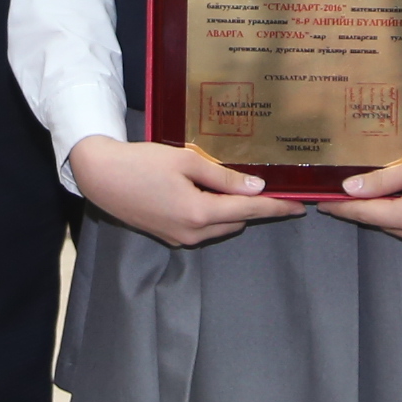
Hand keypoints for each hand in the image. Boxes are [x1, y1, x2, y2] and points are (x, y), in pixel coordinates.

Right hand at [69, 137, 302, 247]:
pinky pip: (203, 228)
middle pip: (237, 220)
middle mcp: (193, 233)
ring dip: (230, 210)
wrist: (101, 178)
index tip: (299, 206)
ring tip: (231, 184)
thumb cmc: (142, 163)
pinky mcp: (169, 237)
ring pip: (220, 226)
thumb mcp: (186, 162)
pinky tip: (205, 193)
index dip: (276, 208)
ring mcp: (180, 239)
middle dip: (252, 206)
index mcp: (200, 213)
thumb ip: (223, 177)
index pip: (249, 210)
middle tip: (263, 184)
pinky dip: (211, 214)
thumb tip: (255, 188)